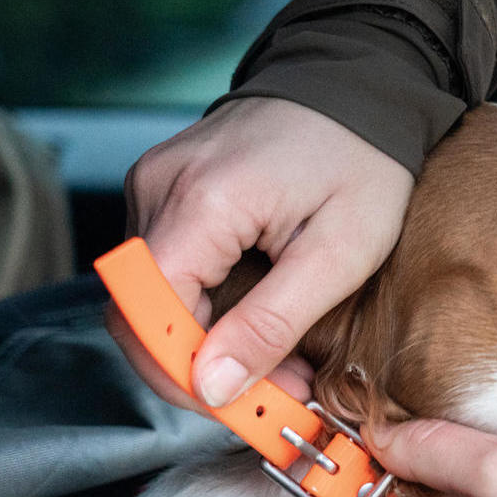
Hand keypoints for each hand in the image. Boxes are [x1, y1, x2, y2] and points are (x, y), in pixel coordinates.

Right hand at [119, 97, 412, 409]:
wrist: (359, 87)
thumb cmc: (361, 160)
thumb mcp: (339, 253)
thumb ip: (271, 322)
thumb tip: (213, 386)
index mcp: (201, 201)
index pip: (148, 312)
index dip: (183, 374)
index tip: (243, 409)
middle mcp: (158, 187)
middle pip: (135, 311)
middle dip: (195, 371)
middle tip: (269, 401)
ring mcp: (154, 184)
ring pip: (144, 297)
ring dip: (200, 345)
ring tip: (275, 367)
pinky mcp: (163, 189)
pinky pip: (161, 268)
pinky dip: (199, 311)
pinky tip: (251, 327)